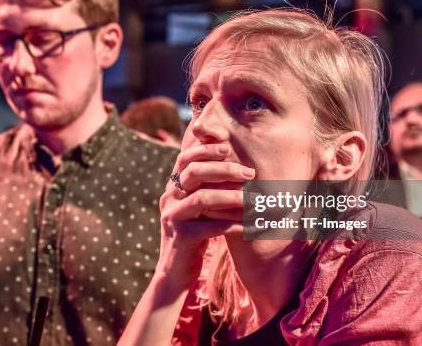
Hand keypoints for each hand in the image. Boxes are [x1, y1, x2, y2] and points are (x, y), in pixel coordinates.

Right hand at [155, 143, 255, 290]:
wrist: (174, 273)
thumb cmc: (193, 236)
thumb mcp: (196, 209)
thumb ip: (207, 189)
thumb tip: (237, 168)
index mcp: (172, 188)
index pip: (184, 158)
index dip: (205, 149)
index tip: (228, 147)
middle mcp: (169, 199)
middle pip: (193, 172)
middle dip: (224, 169)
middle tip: (249, 173)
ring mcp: (173, 218)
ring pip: (202, 199)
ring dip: (231, 196)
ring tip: (252, 199)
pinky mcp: (181, 238)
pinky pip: (210, 227)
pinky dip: (232, 224)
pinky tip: (249, 226)